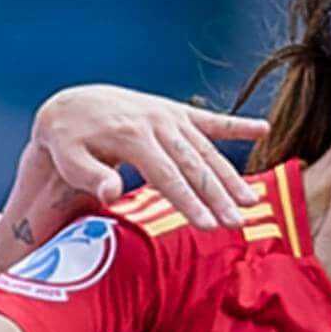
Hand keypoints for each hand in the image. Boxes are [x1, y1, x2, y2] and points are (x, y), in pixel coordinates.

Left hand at [17, 85, 258, 232]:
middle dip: (218, 195)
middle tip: (237, 223)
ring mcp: (169, 115)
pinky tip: (263, 129)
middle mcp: (156, 122)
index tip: (207, 226)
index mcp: (132, 136)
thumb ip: (89, 175)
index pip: (167, 175)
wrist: (71, 105)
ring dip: (231, 175)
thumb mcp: (67, 158)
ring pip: (206, 148)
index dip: (188, 202)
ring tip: (252, 202)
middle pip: (193, 165)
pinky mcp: (175, 112)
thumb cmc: (68, 140)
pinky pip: (210, 119)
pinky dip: (237, 124)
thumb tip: (112, 193)